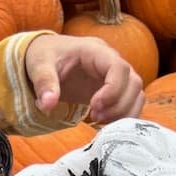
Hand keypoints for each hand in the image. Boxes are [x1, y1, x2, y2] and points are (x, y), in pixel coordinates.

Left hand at [25, 32, 143, 125]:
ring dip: (123, 113)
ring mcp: (115, 77)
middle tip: (95, 117)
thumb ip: (44, 83)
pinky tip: (101, 124)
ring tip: (98, 122)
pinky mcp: (113, 90)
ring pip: (136, 94)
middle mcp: (111, 62)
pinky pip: (129, 104)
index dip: (113, 89)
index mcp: (96, 51)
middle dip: (119, 105)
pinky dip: (121, 117)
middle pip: (134, 82)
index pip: (119, 67)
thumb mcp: (39, 65)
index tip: (94, 106)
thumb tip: (47, 105)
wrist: (46, 57)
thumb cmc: (44, 56)